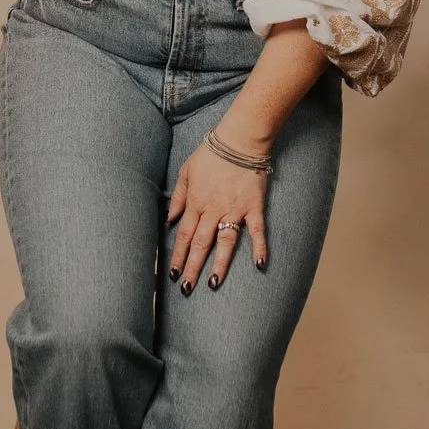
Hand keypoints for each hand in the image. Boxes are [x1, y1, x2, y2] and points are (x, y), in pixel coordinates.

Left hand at [166, 139, 268, 292]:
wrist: (239, 139)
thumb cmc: (211, 153)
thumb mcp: (186, 171)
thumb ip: (177, 197)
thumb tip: (169, 219)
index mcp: (196, 202)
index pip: (183, 235)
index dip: (177, 256)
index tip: (172, 274)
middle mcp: (213, 209)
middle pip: (200, 243)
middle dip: (192, 268)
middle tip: (186, 290)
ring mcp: (234, 209)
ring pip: (224, 241)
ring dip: (219, 264)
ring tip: (213, 284)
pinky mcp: (254, 206)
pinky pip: (257, 230)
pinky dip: (259, 247)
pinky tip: (260, 265)